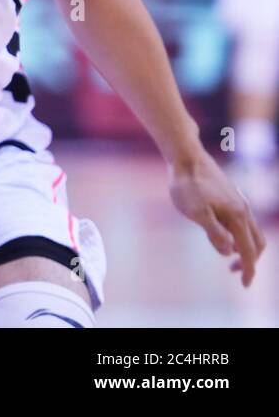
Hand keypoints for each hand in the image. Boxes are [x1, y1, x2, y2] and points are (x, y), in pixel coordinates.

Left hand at [168, 149, 265, 285]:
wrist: (185, 157)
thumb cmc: (187, 185)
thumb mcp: (195, 212)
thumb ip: (214, 232)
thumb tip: (230, 252)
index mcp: (238, 216)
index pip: (249, 250)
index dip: (249, 269)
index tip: (245, 285)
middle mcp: (244, 210)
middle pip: (257, 242)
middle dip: (250, 260)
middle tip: (233, 271)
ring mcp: (239, 202)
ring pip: (252, 230)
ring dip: (245, 247)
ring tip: (228, 255)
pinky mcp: (231, 196)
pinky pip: (243, 221)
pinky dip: (240, 234)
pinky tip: (222, 233)